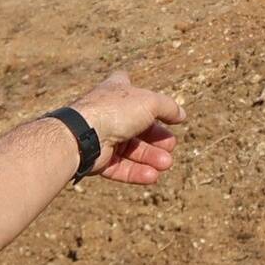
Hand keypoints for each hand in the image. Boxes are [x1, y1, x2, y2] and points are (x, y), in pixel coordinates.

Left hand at [74, 71, 182, 185]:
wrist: (83, 134)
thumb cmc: (114, 111)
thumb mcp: (150, 102)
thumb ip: (168, 107)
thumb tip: (181, 115)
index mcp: (116, 91)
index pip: (130, 88)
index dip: (147, 97)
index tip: (162, 107)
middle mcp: (109, 113)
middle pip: (139, 127)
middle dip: (157, 138)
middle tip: (170, 145)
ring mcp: (103, 137)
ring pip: (132, 150)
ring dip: (151, 157)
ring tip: (166, 164)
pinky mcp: (99, 160)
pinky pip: (121, 167)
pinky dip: (137, 172)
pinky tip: (152, 176)